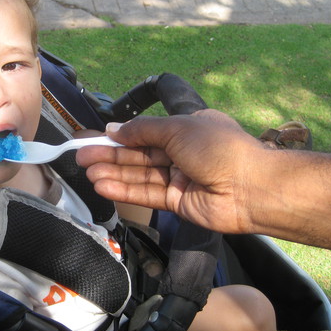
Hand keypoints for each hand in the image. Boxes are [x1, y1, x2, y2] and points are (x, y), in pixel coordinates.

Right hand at [76, 110, 264, 234]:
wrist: (251, 188)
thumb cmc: (217, 148)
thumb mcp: (177, 128)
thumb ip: (142, 130)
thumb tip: (114, 128)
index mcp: (186, 129)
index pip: (145, 132)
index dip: (118, 135)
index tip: (92, 137)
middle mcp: (181, 153)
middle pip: (138, 154)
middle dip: (109, 155)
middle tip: (79, 156)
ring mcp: (178, 178)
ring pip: (139, 175)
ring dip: (113, 173)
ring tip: (87, 171)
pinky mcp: (177, 202)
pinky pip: (147, 194)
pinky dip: (125, 191)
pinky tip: (103, 186)